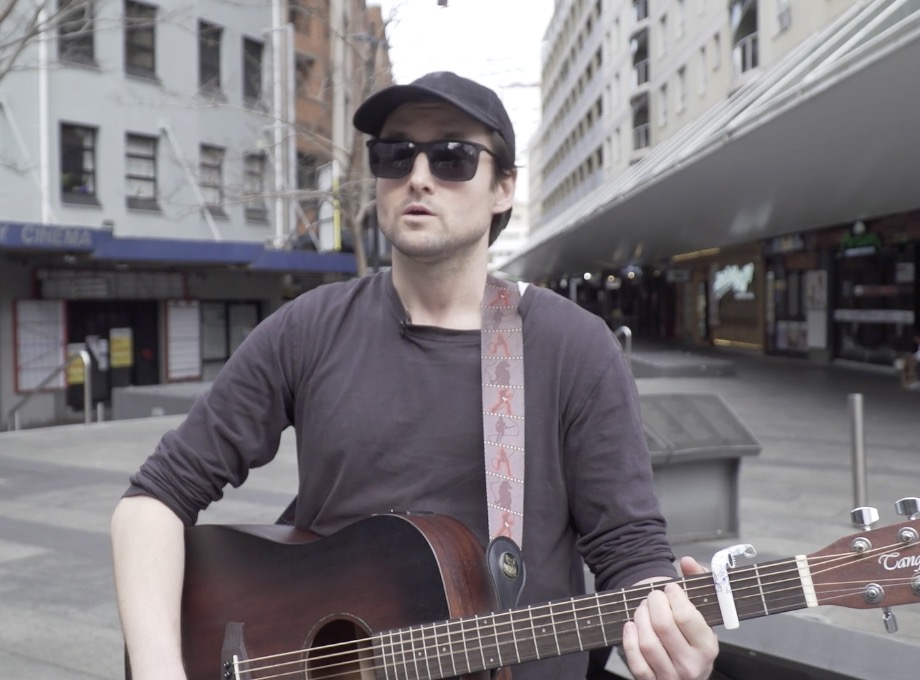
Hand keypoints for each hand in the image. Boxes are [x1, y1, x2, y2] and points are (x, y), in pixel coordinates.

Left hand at [621, 557, 717, 679]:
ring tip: (643, 609)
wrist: (689, 666)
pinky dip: (629, 640)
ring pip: (648, 642)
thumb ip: (697, 580)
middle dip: (653, 603)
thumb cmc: (694, 634)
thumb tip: (687, 561)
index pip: (685, 616)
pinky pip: (636, 661)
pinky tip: (631, 626)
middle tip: (653, 597)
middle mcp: (692, 665)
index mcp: (708, 646)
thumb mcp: (704, 609)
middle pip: (663, 626)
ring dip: (640, 617)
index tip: (670, 589)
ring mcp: (671, 676)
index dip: (673, 596)